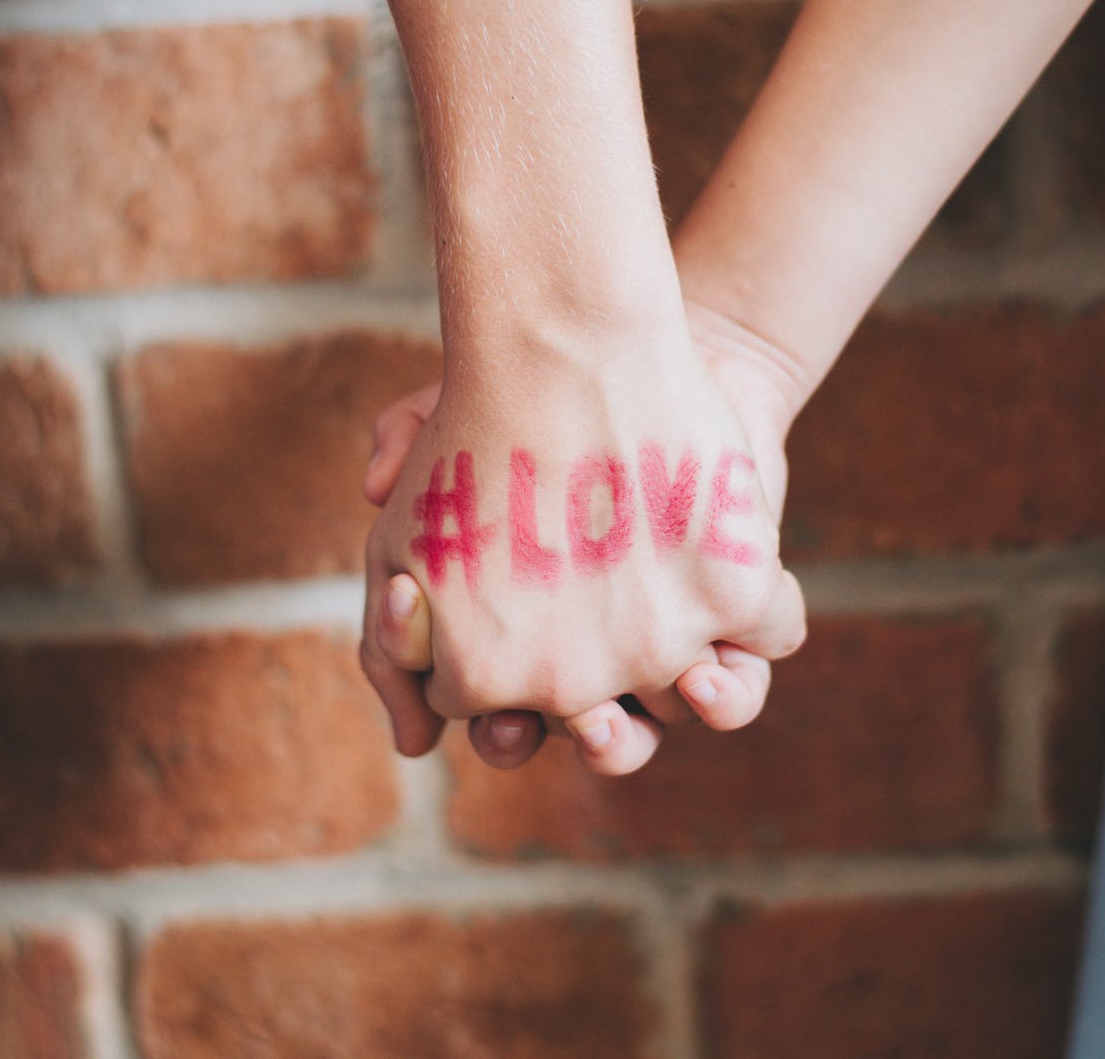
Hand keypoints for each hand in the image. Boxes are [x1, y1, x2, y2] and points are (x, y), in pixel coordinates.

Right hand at [361, 304, 809, 773]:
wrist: (646, 359)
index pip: (491, 714)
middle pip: (579, 739)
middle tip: (571, 726)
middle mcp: (589, 655)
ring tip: (621, 717)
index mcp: (510, 636)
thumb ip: (404, 435)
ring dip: (633, 741)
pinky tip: (708, 673)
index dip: (488, 724)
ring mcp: (662, 645)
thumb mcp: (465, 402)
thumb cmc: (536, 395)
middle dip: (577, 744)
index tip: (478, 711)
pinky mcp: (730, 620)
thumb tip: (372, 484)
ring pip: (649, 730)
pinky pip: (732, 689)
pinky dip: (724, 695)